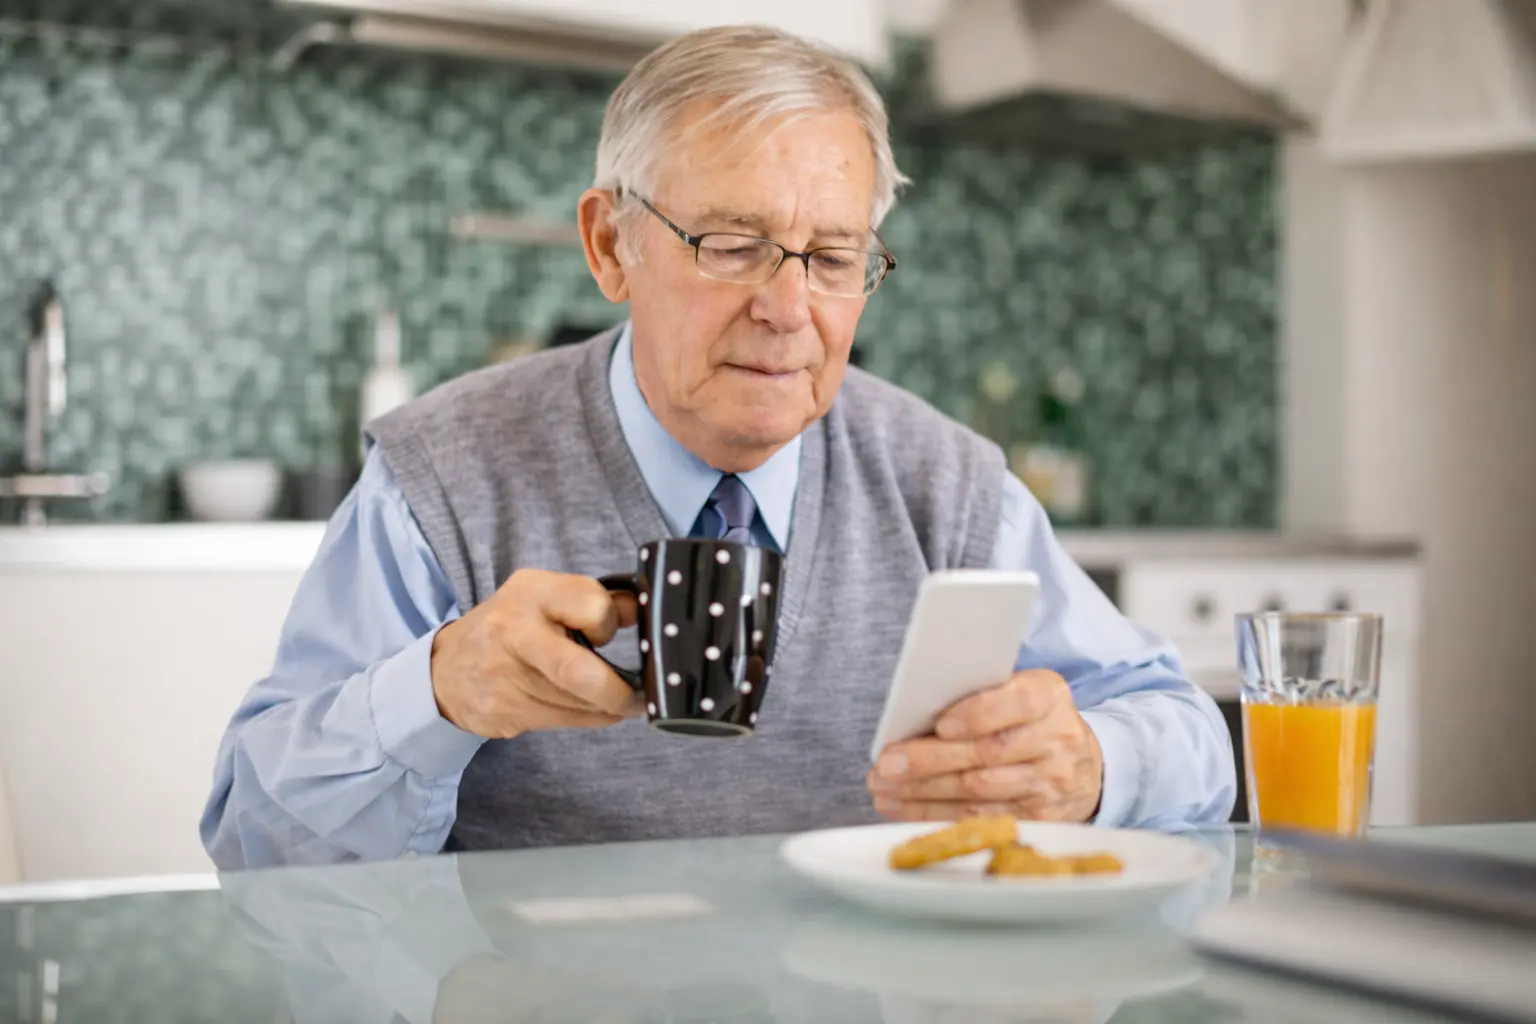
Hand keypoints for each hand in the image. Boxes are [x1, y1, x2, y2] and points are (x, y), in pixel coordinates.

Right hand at [430, 568, 641, 738]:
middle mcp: (514, 630)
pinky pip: (564, 720)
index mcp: (532, 591)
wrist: (447, 668)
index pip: (592, 605)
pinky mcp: (506, 709)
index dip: (609, 624)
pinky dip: (590, 718)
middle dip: (616, 692)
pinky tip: (598, 710)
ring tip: (622, 702)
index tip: (607, 632)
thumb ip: (592, 600)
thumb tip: (643, 607)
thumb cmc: (510, 627)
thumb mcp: (545, 597)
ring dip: (608, 707)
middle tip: (640, 698)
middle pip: (577, 670)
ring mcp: (505, 674)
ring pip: (576, 703)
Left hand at [867, 668, 1102, 822]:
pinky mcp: (1040, 817)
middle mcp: (1057, 739)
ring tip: (883, 786)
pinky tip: (903, 807)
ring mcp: (1051, 782)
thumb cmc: (1030, 720)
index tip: (941, 725)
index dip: (979, 714)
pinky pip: (979, 818)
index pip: (1018, 702)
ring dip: (923, 791)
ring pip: (979, 790)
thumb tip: (912, 712)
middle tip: (886, 763)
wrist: (1083, 764)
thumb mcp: (1017, 693)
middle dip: (930, 760)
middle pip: (988, 753)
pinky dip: (935, 813)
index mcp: (1049, 696)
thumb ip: (978, 695)